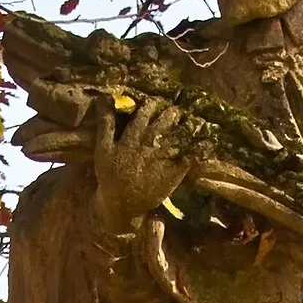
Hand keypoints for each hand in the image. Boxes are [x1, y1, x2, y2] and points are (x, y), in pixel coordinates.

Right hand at [92, 94, 194, 239]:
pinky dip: (194, 150)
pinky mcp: (172, 174)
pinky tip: (200, 143)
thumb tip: (103, 98)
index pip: (143, 114)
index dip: (151, 105)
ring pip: (176, 138)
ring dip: (184, 128)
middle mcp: (148, 147)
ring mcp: (162, 161)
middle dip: (170, 114)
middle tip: (175, 109)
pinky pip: (186, 159)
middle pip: (162, 124)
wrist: (122, 204)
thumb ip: (105, 124)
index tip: (156, 101)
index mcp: (131, 139)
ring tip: (190, 121)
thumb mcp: (103, 149)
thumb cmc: (110, 175)